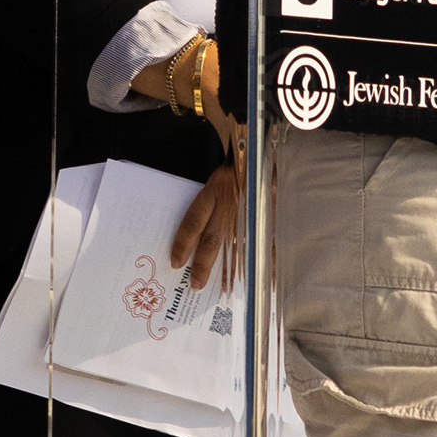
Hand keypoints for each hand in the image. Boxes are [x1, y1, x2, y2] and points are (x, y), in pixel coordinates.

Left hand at [171, 134, 246, 286]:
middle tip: (194, 284)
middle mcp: (229, 204)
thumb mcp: (215, 178)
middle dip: (202, 264)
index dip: (183, 243)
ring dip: (224, 267)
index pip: (194, 221)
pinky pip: (257, 242)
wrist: (259, 151)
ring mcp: (246, 212)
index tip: (176, 262)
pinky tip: (252, 276)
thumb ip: (204, 201)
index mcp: (214, 191)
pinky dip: (255, 259)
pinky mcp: (261, 216)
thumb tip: (190, 231)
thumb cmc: (234, 166)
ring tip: (220, 285)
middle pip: (211, 239)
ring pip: (232, 244)